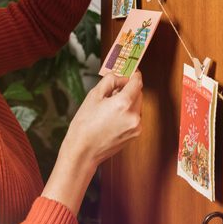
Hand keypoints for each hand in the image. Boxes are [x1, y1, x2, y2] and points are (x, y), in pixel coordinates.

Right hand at [41, 71, 142, 214]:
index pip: (137, 82)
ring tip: (110, 106)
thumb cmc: (84, 124)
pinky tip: (113, 117)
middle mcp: (134, 115)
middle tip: (113, 90)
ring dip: (129, 101)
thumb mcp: (93, 96)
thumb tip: (120, 77)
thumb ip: (110, 82)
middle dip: (129, 89)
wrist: (83, 151)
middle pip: (139, 93)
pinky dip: (128, 113)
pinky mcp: (135, 135)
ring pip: (137, 105)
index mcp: (124, 103)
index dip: (133, 75)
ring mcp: (136, 126)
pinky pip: (135, 117)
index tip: (130, 72)